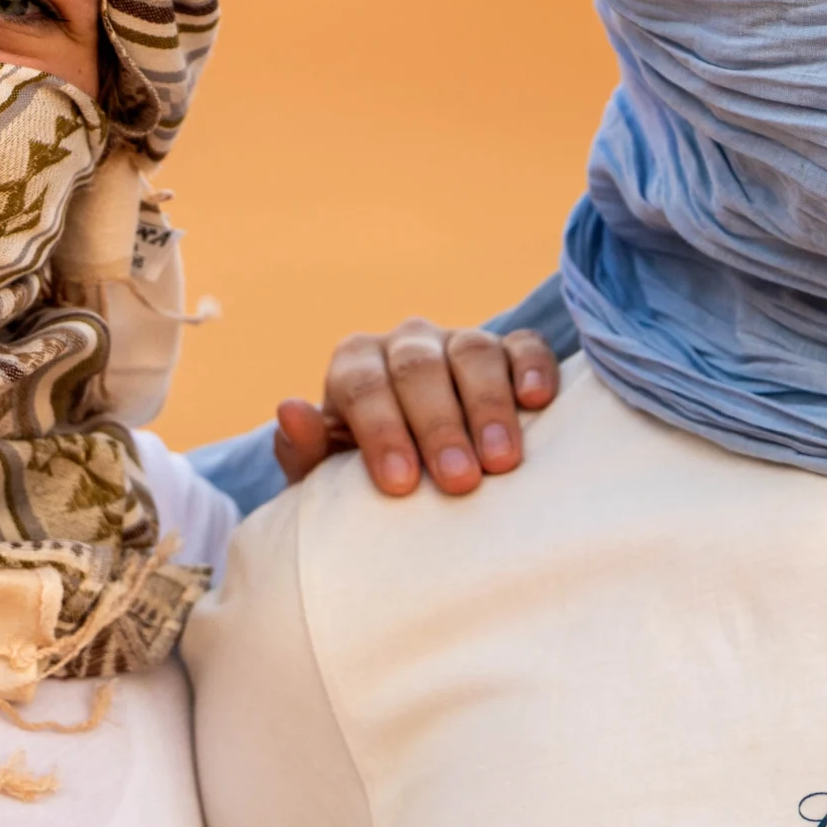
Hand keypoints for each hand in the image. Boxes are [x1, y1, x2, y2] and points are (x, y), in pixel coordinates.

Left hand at [274, 320, 559, 496]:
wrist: (421, 468)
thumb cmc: (370, 477)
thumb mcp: (329, 474)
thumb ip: (306, 449)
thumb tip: (289, 410)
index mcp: (355, 364)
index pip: (361, 385)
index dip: (380, 432)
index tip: (400, 485)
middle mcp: (406, 343)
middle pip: (418, 367)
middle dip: (438, 425)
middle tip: (459, 481)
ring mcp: (460, 341)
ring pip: (474, 351)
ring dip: (489, 406)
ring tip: (503, 462)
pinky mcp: (511, 349)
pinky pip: (526, 345)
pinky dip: (533, 367)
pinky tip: (538, 400)